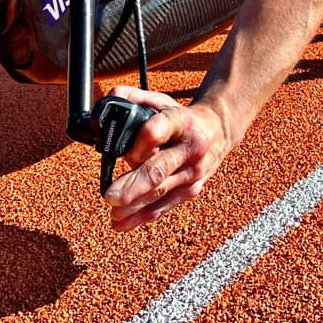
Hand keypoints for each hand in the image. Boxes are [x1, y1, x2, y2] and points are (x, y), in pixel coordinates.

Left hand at [101, 85, 228, 230]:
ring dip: (134, 205)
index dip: (135, 143)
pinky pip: (163, 206)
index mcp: (180, 120)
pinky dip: (142, 217)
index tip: (119, 151)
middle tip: (110, 195)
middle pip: (158, 169)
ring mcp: (193, 172)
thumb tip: (107, 106)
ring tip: (113, 211)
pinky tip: (121, 223)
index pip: (155, 131)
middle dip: (132, 185)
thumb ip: (130, 99)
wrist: (216, 132)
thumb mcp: (159, 100)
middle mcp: (191, 148)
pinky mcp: (191, 190)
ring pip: (159, 192)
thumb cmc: (180, 118)